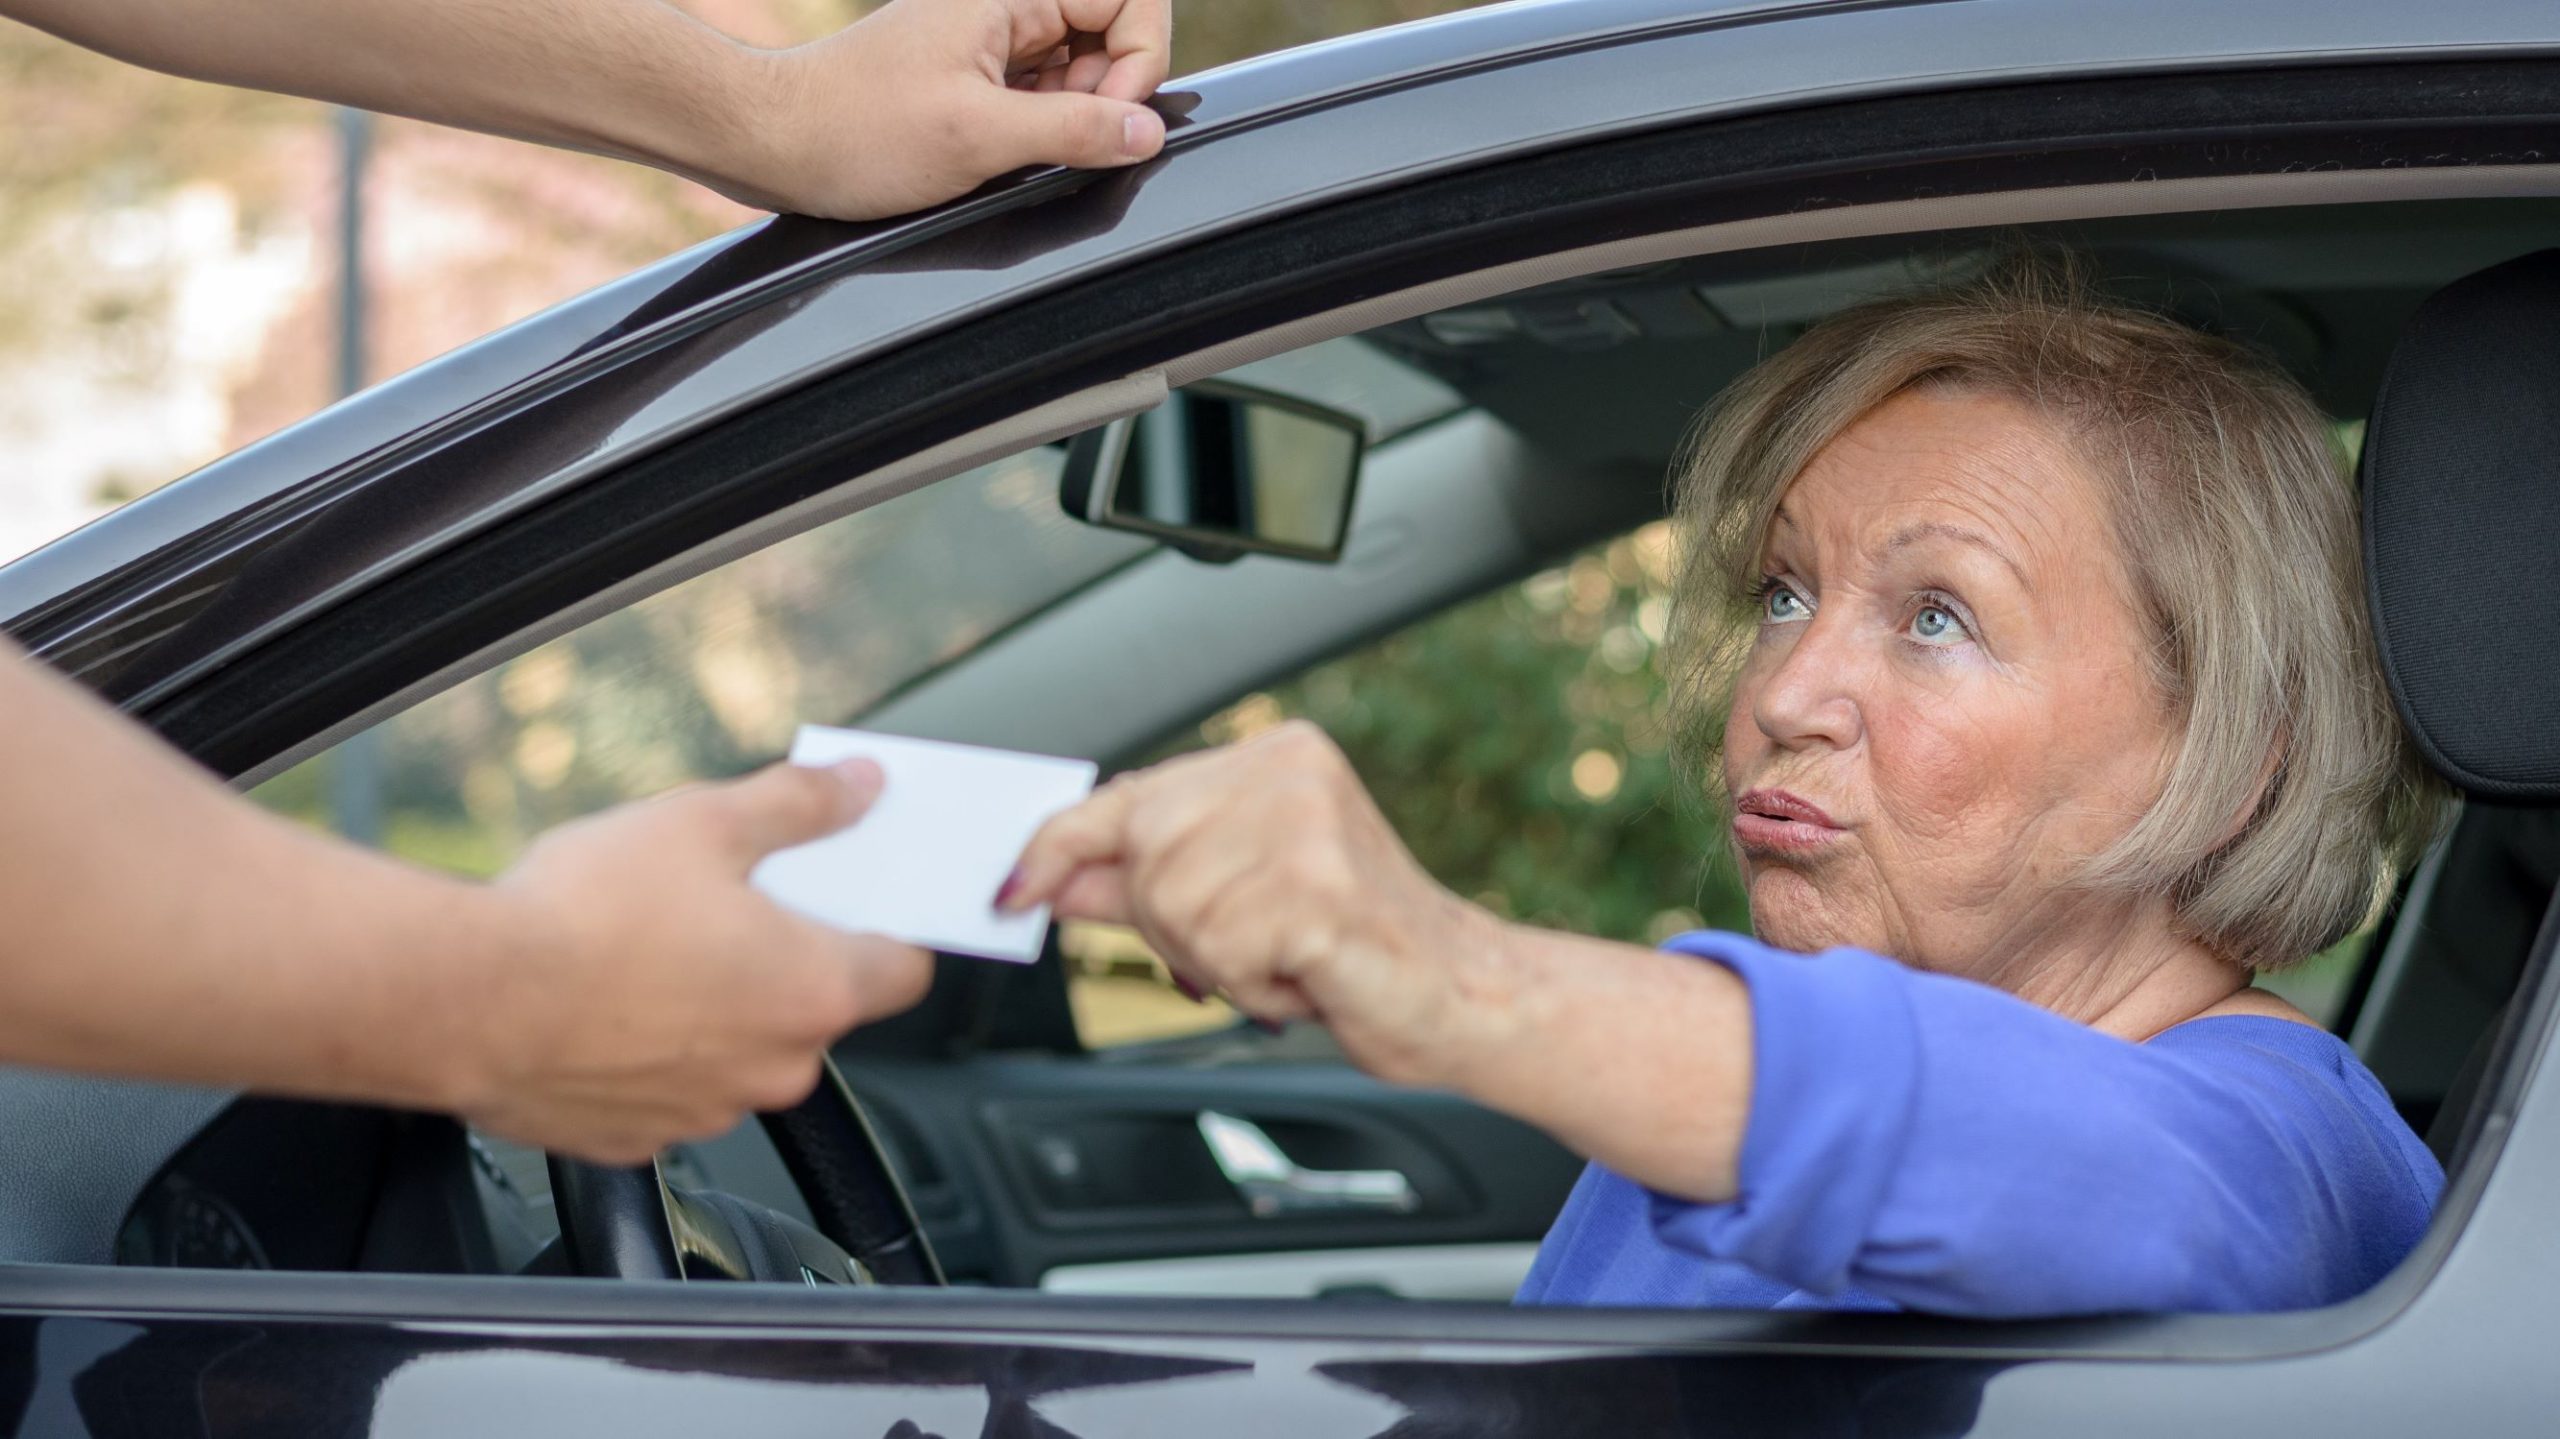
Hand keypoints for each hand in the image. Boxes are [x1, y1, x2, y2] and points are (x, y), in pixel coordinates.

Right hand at [460, 758, 931, 1163]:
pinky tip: (605, 999)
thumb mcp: (705, 822)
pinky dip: (650, 1050)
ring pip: (738, 1050)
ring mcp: (706, 1111)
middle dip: (782, 957)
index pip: (905, 969)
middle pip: (814, 1006)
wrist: (463, 998)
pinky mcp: (635, 1138)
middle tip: (729, 902)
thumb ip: (798, 805)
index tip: (860, 895)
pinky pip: (668, 1087)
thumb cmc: (582, 915)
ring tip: (647, 948)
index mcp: (814, 989)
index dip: (888, 925)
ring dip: (714, 1006)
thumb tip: (857, 788)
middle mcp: (775, 1066)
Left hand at [721, 0, 1172, 219]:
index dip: (1138, 60)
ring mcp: (993, 42)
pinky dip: (1040, 131)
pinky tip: (1001, 155)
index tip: (1109, 118)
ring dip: (1070, 119)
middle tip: (1060, 141)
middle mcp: (1006, 7)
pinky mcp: (978, 79)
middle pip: (1111, 34)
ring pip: (1080, 72)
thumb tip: (1147, 131)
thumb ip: (1074, 130)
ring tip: (1014, 149)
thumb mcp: (978, 136)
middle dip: (1105, 94)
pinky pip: (1043, 97)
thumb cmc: (858, 131)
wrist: (777, 143)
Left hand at [1003, 722, 1501, 1085]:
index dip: (1057, 846)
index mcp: (1271, 757)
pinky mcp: (1320, 891)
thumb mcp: (1233, 904)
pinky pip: (1221, 951)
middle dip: (1173, 926)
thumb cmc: (1354, 950)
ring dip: (1220, 962)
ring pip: (1176, 911)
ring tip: (1288, 958)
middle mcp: (1288, 771)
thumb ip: (1144, 882)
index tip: (1009, 889)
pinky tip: (1307, 975)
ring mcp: (1307, 825)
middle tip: (1251, 945)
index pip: (1130, 795)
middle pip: (1143, 860)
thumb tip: (1049, 877)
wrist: (1461, 996)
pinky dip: (1253, 987)